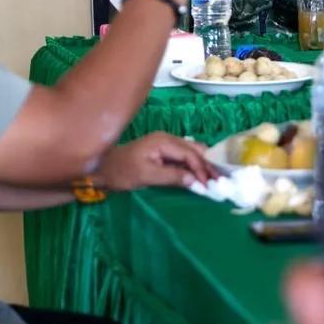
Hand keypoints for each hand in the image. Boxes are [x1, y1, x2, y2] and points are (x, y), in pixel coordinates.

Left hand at [95, 132, 216, 190]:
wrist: (102, 169)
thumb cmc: (121, 172)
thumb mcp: (146, 176)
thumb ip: (171, 176)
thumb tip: (196, 181)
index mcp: (163, 141)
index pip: (190, 153)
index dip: (202, 169)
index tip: (210, 184)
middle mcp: (167, 139)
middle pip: (195, 149)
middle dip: (208, 164)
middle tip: (221, 180)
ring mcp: (166, 144)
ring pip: (192, 152)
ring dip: (203, 165)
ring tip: (215, 179)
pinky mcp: (164, 153)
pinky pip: (184, 157)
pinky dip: (194, 166)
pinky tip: (201, 176)